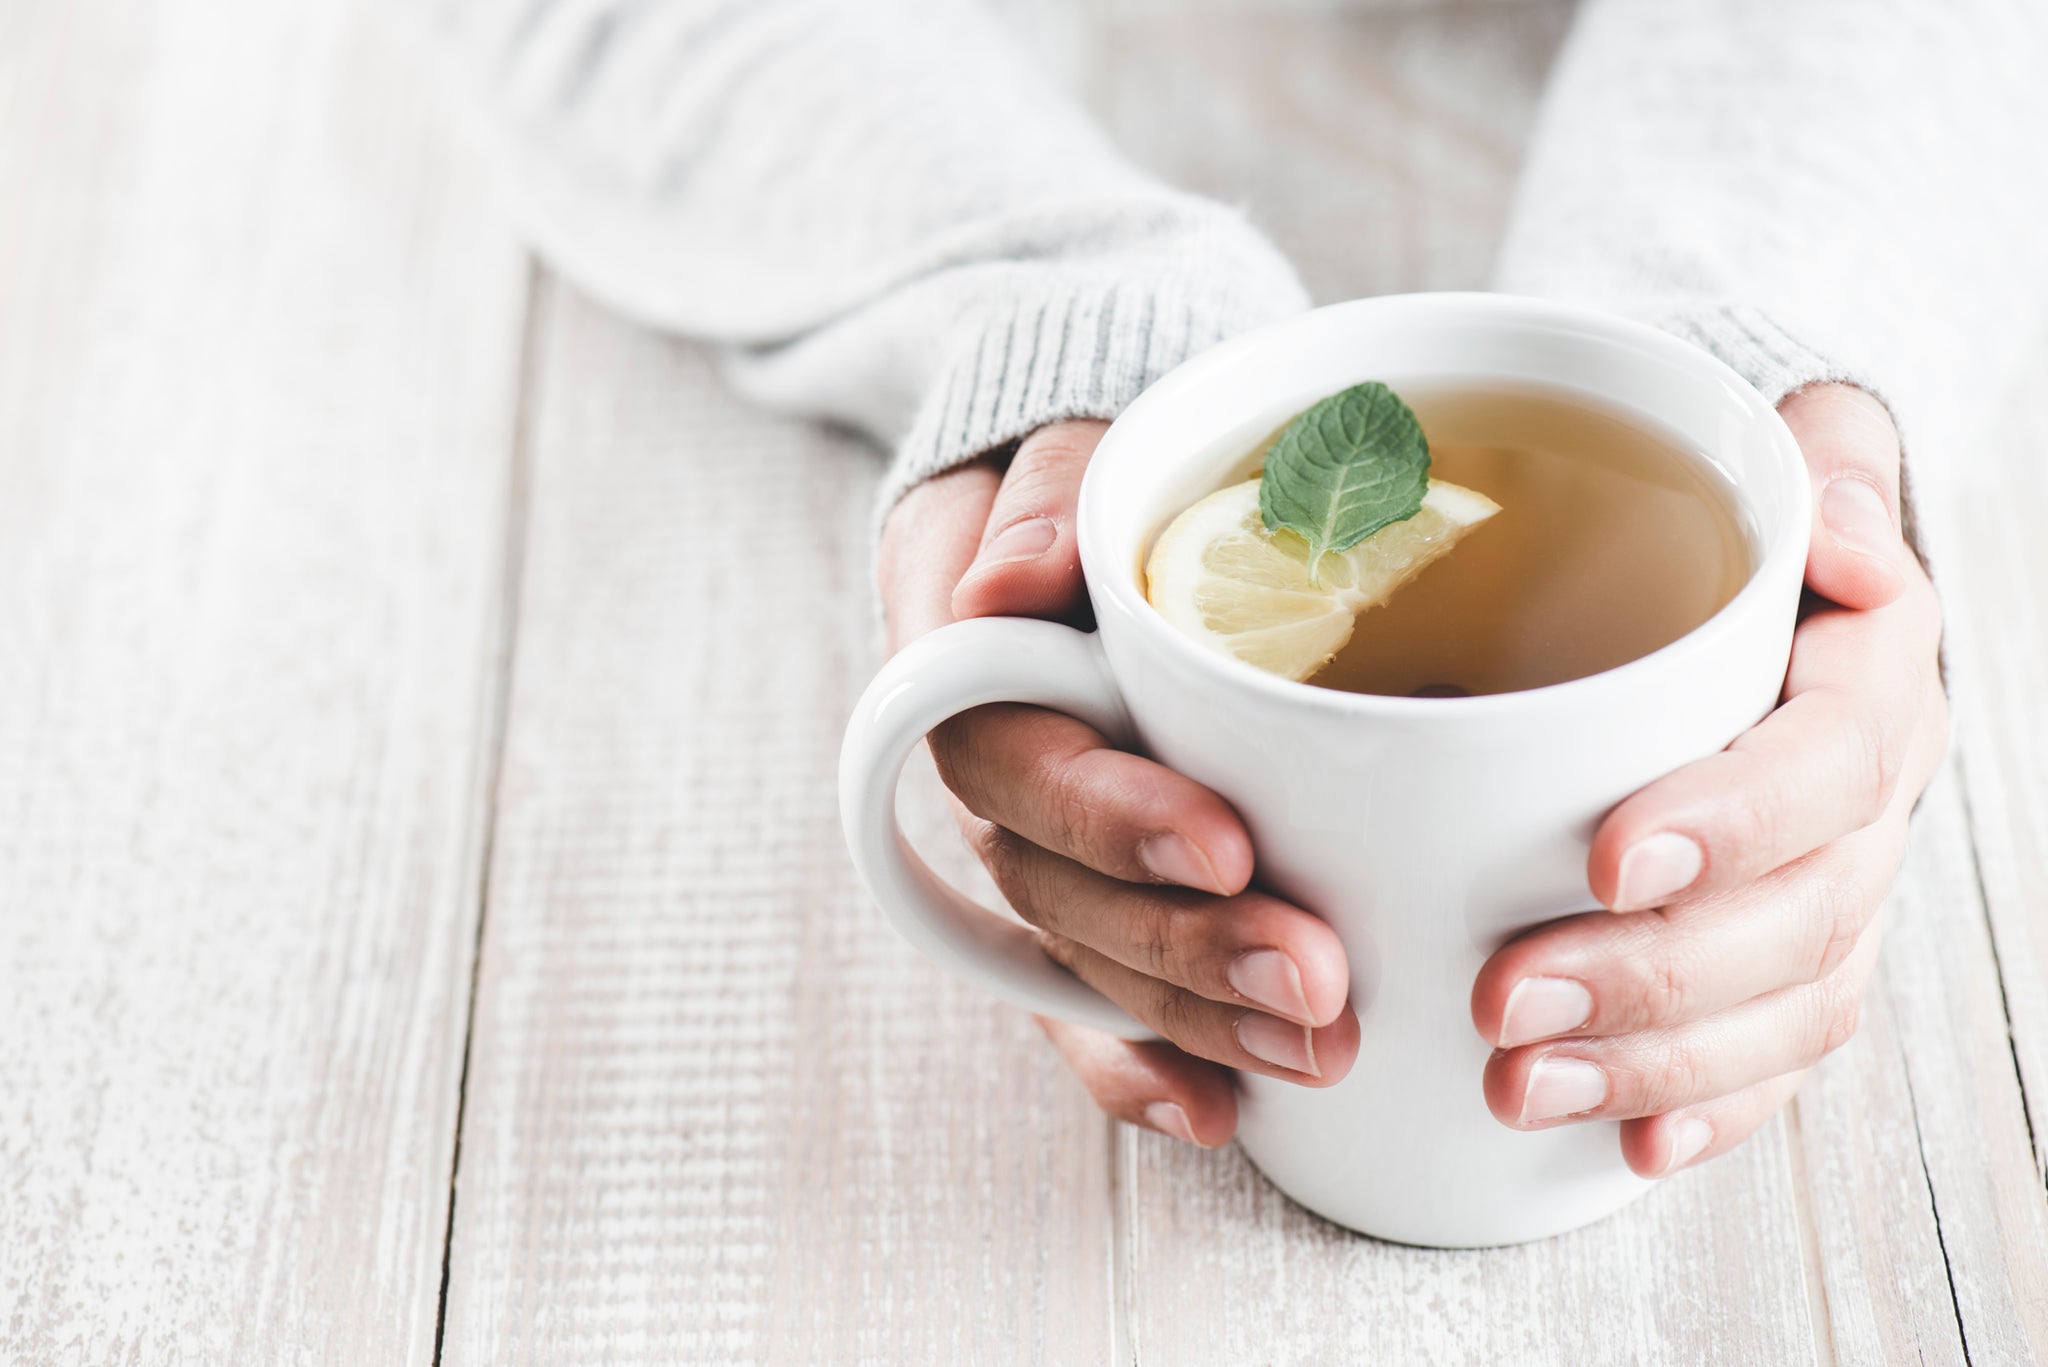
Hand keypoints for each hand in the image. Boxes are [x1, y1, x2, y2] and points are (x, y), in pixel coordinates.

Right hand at [878, 422, 1359, 1147]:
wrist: (1099, 490)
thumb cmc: (1094, 459)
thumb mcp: (1072, 437)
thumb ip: (1050, 495)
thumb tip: (1005, 588)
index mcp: (968, 661)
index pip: (1009, 757)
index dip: (1107, 818)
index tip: (1226, 845)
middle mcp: (994, 769)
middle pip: (1054, 883)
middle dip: (1180, 946)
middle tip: (1313, 980)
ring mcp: (1041, 839)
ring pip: (1088, 952)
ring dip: (1193, 1013)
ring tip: (1317, 1049)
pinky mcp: (1094, 883)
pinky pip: (1088, 996)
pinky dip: (1142, 1059)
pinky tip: (1219, 1113)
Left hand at [1471, 383, 1946, 1176]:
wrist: (1731, 585)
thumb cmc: (1717, 525)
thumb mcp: (1757, 461)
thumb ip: (1807, 461)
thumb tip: (1832, 522)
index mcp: (1867, 676)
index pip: (1834, 757)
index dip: (1736, 818)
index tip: (1607, 857)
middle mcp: (1866, 800)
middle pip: (1801, 912)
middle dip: (1652, 974)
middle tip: (1505, 1001)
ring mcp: (1832, 889)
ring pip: (1786, 1004)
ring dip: (1655, 1062)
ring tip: (1517, 1085)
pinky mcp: (1786, 960)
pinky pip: (1778, 1054)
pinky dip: (1708, 1105)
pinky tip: (1627, 1148)